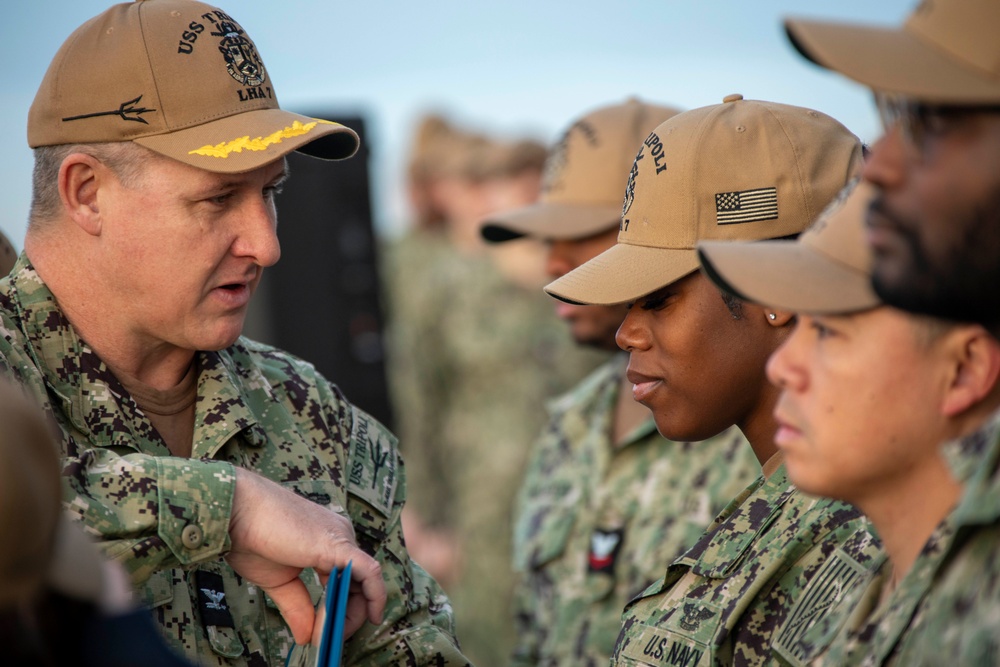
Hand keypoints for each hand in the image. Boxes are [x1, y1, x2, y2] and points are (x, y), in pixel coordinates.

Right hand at [225, 468, 385, 643]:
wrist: (238, 512)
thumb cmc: (252, 538)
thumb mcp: (279, 581)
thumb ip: (298, 607)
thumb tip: (307, 637)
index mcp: (327, 543)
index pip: (348, 580)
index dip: (341, 609)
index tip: (325, 632)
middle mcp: (341, 538)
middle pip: (360, 584)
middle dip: (350, 616)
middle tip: (330, 639)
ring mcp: (343, 539)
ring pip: (366, 582)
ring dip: (352, 614)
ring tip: (331, 636)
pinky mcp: (340, 545)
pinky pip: (370, 574)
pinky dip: (367, 600)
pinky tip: (360, 619)